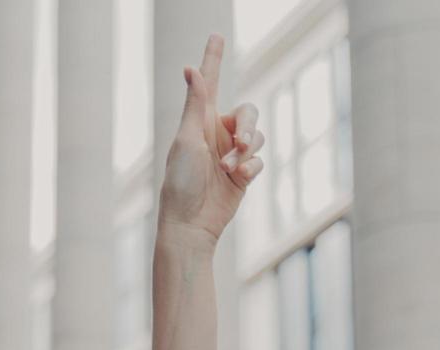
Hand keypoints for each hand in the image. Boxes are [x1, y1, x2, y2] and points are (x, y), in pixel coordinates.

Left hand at [158, 33, 263, 247]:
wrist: (191, 223)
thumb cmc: (181, 182)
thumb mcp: (188, 140)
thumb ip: (196, 105)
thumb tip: (191, 69)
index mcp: (199, 121)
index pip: (209, 83)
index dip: (213, 59)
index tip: (216, 35)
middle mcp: (216, 134)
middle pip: (248, 112)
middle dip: (248, 125)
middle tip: (239, 142)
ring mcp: (231, 154)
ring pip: (256, 136)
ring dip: (247, 151)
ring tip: (230, 169)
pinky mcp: (242, 173)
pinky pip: (257, 160)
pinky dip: (251, 168)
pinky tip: (238, 179)